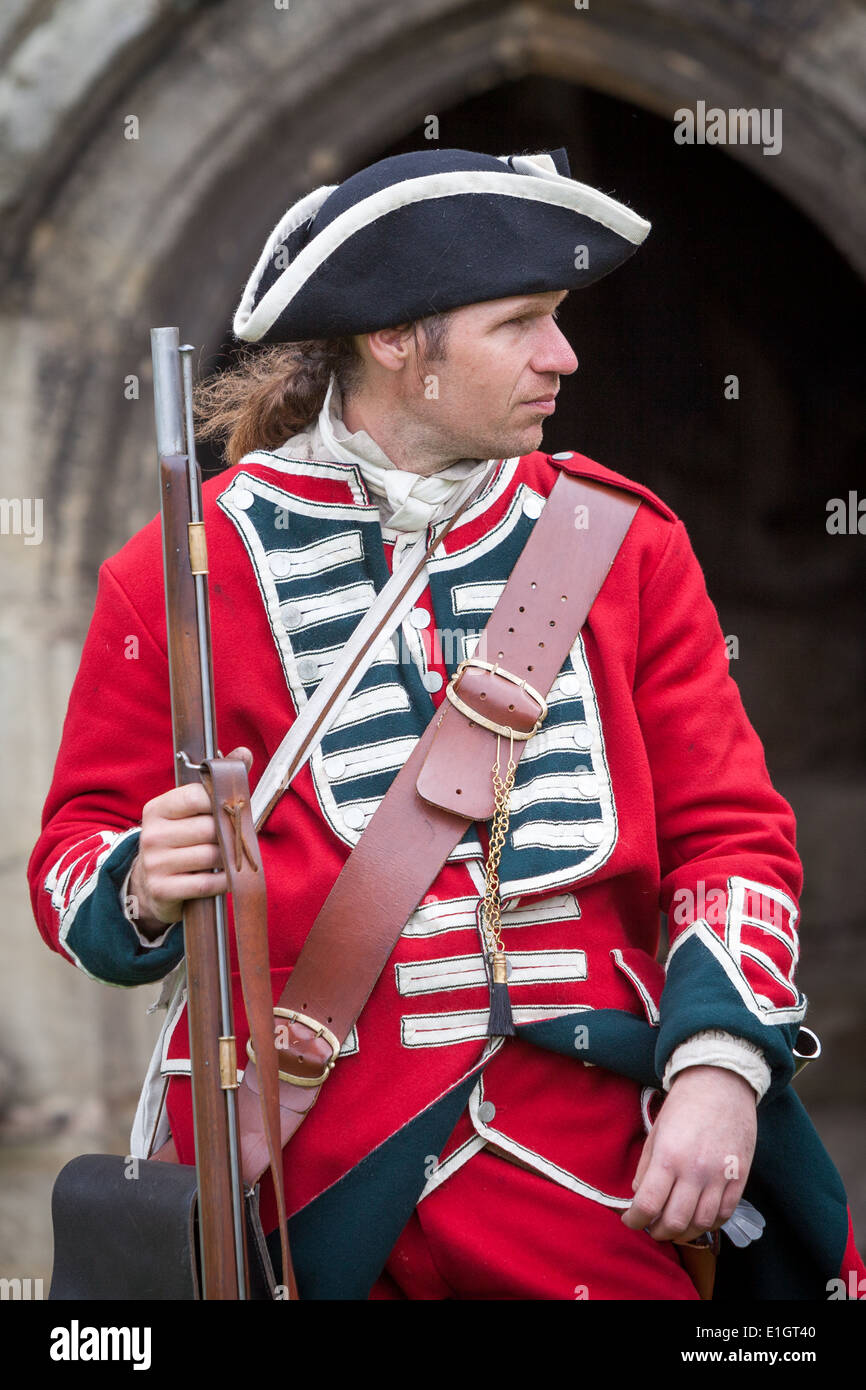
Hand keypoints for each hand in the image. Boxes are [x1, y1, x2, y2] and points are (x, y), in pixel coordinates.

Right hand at [127, 746, 253, 938]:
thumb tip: (244, 753)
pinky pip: (207, 883)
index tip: (231, 809)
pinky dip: (223, 881)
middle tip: (236, 838)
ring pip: (211, 856)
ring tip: (228, 858)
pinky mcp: (162, 889)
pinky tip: (225, 877)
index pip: (197, 796)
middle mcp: (152, 834)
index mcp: (157, 808)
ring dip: (228, 859)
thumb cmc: (180, 840)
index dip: (221, 802)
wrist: (150, 885)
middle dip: (229, 835)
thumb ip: (217, 782)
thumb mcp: (191, 811)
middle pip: (209, 828)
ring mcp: (155, 863)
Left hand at [621, 1065, 756, 1243]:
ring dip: (684, 1233)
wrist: (721, 1083)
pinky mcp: (740, 1177)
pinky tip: (699, 1219)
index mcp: (668, 1156)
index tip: (630, 1221)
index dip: (635, 1220)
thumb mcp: (656, 1131)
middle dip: (658, 1232)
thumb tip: (640, 1196)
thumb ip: (646, 1166)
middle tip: (652, 1228)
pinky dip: (710, 1224)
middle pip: (675, 1221)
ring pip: (701, 1223)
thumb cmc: (684, 1104)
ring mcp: (720, 1176)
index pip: (647, 1204)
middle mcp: (695, 1171)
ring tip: (674, 1228)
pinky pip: (725, 1213)